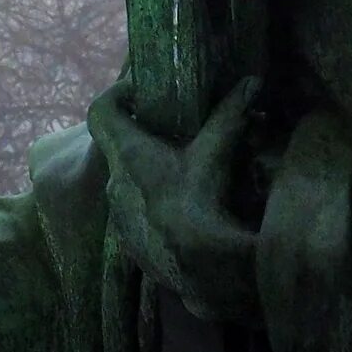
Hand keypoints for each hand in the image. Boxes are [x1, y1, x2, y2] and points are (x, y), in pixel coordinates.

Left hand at [88, 77, 262, 325]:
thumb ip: (229, 115)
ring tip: (185, 169)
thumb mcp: (215, 154)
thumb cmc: (201, 202)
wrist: (201, 270)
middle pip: (117, 146)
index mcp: (126, 154)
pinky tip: (184, 207)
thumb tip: (250, 81)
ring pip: (128, 180)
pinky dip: (154, 201)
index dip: (117, 93)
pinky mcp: (130, 242)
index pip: (100, 111)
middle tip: (175, 127)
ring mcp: (119, 215)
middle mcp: (114, 182)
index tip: (140, 89)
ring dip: (150, 170)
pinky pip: (136, 211)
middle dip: (143, 134)